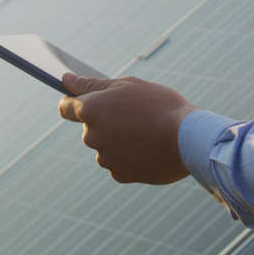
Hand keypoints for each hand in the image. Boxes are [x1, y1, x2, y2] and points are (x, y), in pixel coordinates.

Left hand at [58, 74, 193, 184]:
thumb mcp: (127, 85)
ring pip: (106, 146)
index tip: (87, 100)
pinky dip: (130, 156)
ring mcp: (105, 158)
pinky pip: (119, 163)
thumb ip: (92, 84)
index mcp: (91, 110)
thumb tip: (66, 80)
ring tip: (146, 131)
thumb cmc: (159, 105)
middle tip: (135, 114)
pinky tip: (149, 148)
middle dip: (106, 121)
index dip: (75, 102)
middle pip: (91, 127)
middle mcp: (92, 136)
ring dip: (118, 140)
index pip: (66, 107)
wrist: (188, 139)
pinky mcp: (120, 175)